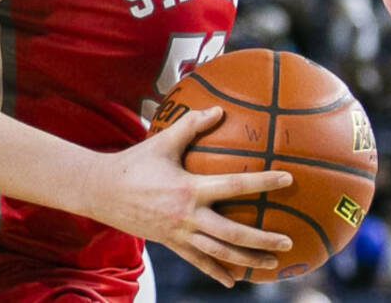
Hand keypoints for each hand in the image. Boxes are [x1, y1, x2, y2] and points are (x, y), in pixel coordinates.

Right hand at [84, 108, 292, 287]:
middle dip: (263, 238)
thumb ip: (191, 125)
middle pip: (233, 233)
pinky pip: (199, 261)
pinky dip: (217, 271)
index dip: (263, 182)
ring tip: (273, 262)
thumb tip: (219, 110)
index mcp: (190, 189)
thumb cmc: (134, 163)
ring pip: (220, 252)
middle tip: (288, 240)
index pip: (235, 185)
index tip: (287, 179)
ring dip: (248, 259)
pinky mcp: (171, 244)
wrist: (102, 192)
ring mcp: (179, 234)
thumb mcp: (162, 141)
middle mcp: (188, 216)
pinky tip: (234, 280)